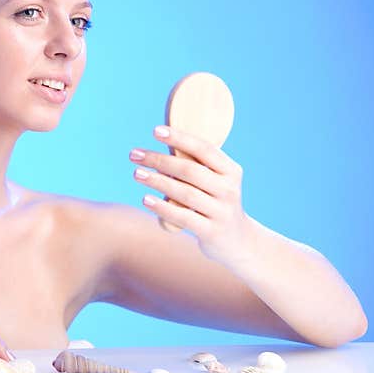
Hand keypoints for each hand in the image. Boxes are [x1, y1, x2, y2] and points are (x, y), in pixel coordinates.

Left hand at [129, 125, 253, 266]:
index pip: (204, 149)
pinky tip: (145, 199)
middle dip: (159, 160)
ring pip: (185, 193)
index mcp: (231, 171)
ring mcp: (221, 211)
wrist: (239, 241)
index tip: (155, 131)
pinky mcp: (211, 232)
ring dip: (157, 181)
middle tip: (134, 154)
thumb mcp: (215, 183)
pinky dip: (162, 207)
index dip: (179, 138)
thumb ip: (195, 167)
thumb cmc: (216, 203)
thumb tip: (159, 145)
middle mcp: (229, 189)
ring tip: (136, 174)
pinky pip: (183, 217)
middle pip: (190, 170)